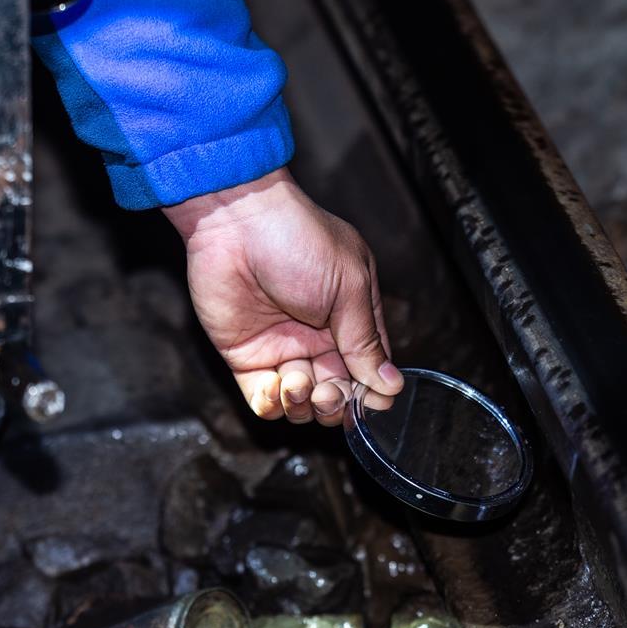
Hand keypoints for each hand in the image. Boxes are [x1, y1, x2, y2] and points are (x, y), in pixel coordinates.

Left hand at [163, 167, 403, 425]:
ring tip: (296, 380)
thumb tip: (391, 385)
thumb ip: (365, 341)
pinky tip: (273, 385)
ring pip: (301, 404)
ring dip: (303, 405)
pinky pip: (263, 399)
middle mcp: (319, 338)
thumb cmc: (299, 241)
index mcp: (352, 318)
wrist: (235, 221)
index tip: (367, 402)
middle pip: (337, 393)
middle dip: (336, 403)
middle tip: (327, 390)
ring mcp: (282, 348)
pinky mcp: (246, 356)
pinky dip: (271, 404)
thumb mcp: (348, 288)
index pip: (369, 371)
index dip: (370, 393)